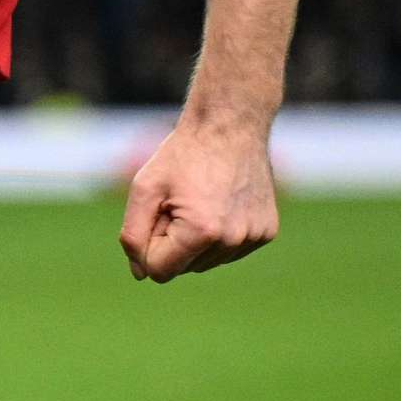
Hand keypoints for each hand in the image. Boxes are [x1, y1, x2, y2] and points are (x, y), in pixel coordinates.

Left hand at [118, 114, 280, 280]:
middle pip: (184, 268)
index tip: (156, 215)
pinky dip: (217, 236)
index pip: (160, 272)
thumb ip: (134, 236)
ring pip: (206, 262)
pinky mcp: (267, 232)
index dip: (149, 247)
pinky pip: (229, 251)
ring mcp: (254, 237)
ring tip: (199, 201)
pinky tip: (219, 205)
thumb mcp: (144, 190)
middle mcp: (233, 240)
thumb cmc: (182, 156)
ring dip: (194, 241)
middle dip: (172, 243)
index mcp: (201, 232)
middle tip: (178, 204)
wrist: (230, 127)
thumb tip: (140, 274)